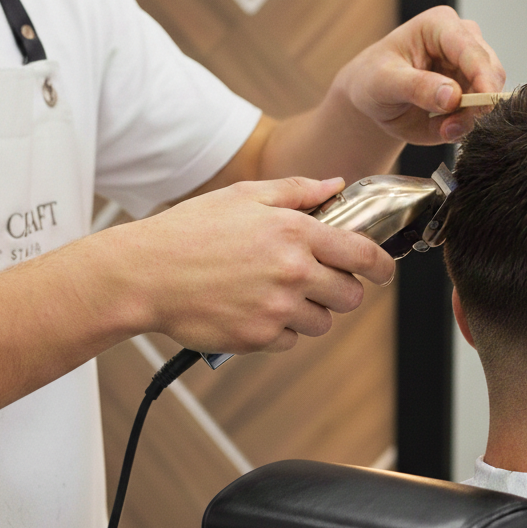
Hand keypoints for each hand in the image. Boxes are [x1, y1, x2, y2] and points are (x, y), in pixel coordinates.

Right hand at [120, 176, 394, 353]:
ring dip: (309, 312)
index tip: (383, 272)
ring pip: (322, 322)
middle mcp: (293, 272)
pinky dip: (278, 330)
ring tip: (275, 294)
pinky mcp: (258, 337)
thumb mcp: (244, 196)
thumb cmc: (190, 231)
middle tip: (317, 282)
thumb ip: (297, 191)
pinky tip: (252, 310)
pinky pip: (289, 341)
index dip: (383, 267)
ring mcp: (277, 308)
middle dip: (341, 291)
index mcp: (296, 233)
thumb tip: (336, 185)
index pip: (364, 256)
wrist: (143, 274)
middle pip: (350, 297)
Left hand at [334, 5, 506, 145]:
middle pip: (491, 72)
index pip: (472, 50)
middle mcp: (463, 41)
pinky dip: (467, 125)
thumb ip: (418, 87)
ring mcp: (471, 67)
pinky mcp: (473, 91)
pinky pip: (481, 113)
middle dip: (477, 103)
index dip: (483, 78)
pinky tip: (444, 127)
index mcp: (441, 25)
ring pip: (491, 95)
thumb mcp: (385, 82)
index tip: (485, 105)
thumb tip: (453, 96)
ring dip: (471, 118)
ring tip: (442, 128)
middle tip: (450, 127)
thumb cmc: (374, 80)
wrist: (374, 100)